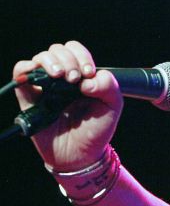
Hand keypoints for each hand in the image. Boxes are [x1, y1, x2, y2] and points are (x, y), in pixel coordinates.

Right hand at [13, 41, 122, 170]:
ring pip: (41, 58)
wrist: (80, 155)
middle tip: (74, 79)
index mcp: (82, 75)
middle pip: (58, 50)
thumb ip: (109, 87)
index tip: (88, 73)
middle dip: (68, 60)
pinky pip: (20, 73)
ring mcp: (45, 86)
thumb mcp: (112, 107)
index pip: (76, 50)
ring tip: (60, 77)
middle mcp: (62, 77)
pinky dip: (26, 68)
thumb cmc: (96, 129)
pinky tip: (37, 74)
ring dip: (51, 62)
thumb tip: (88, 79)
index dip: (82, 56)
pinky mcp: (28, 97)